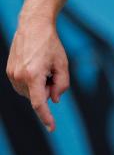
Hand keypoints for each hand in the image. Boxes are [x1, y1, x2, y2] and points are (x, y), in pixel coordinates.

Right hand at [5, 15, 69, 131]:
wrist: (33, 27)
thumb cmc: (51, 45)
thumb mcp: (63, 64)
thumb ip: (62, 84)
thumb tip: (54, 100)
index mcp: (33, 76)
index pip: (38, 103)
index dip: (45, 117)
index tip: (51, 127)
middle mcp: (19, 77)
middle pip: (37, 96)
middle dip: (47, 89)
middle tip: (53, 72)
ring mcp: (11, 75)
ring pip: (29, 92)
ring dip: (39, 85)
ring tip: (44, 66)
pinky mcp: (9, 72)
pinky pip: (22, 85)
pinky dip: (32, 82)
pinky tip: (36, 66)